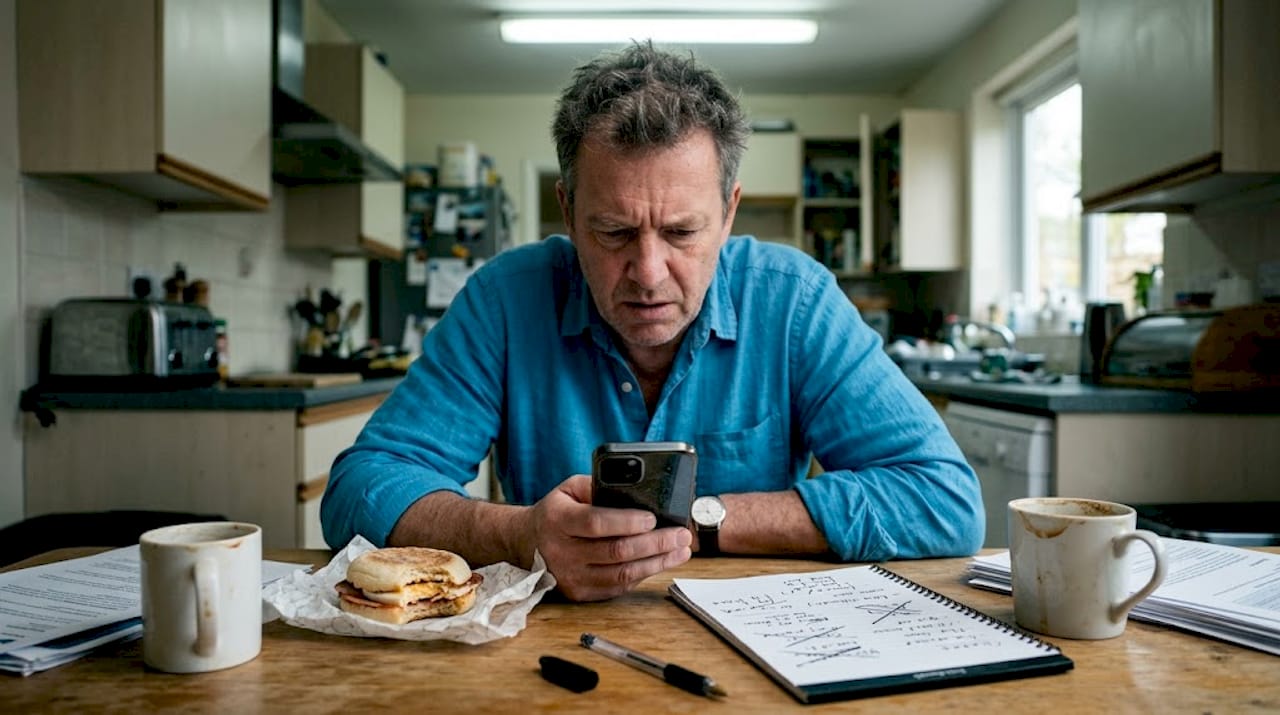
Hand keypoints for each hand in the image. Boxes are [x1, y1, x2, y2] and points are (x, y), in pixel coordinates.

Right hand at [525, 475, 691, 601]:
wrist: (524, 544)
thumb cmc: (555, 512)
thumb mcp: (569, 489)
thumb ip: (598, 486)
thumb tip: (637, 490)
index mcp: (557, 520)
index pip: (596, 523)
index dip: (626, 522)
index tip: (653, 518)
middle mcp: (561, 552)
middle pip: (615, 551)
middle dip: (655, 543)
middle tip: (682, 535)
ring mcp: (570, 577)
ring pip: (621, 573)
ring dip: (657, 563)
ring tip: (681, 550)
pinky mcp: (579, 594)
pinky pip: (618, 586)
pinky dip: (644, 574)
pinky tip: (661, 562)